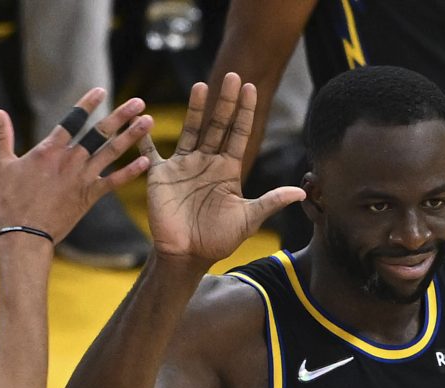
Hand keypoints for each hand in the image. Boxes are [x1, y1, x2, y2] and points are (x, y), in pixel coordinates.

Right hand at [0, 91, 153, 242]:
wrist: (24, 235)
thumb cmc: (9, 201)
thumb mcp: (1, 165)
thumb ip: (2, 136)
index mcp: (48, 150)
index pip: (72, 119)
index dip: (87, 104)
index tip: (101, 90)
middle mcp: (69, 160)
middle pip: (99, 132)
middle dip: (120, 115)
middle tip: (139, 102)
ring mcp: (81, 178)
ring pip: (111, 152)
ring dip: (131, 136)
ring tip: (148, 122)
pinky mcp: (88, 197)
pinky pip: (114, 182)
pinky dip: (130, 172)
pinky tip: (146, 161)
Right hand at [143, 74, 302, 271]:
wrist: (188, 255)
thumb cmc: (218, 239)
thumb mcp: (248, 219)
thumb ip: (271, 201)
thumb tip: (302, 191)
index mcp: (228, 168)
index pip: (239, 133)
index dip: (244, 111)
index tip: (250, 87)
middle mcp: (206, 161)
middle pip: (217, 124)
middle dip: (224, 101)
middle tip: (231, 75)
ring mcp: (183, 165)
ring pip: (191, 130)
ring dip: (196, 109)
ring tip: (201, 86)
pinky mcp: (161, 175)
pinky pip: (151, 152)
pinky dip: (145, 138)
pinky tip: (142, 119)